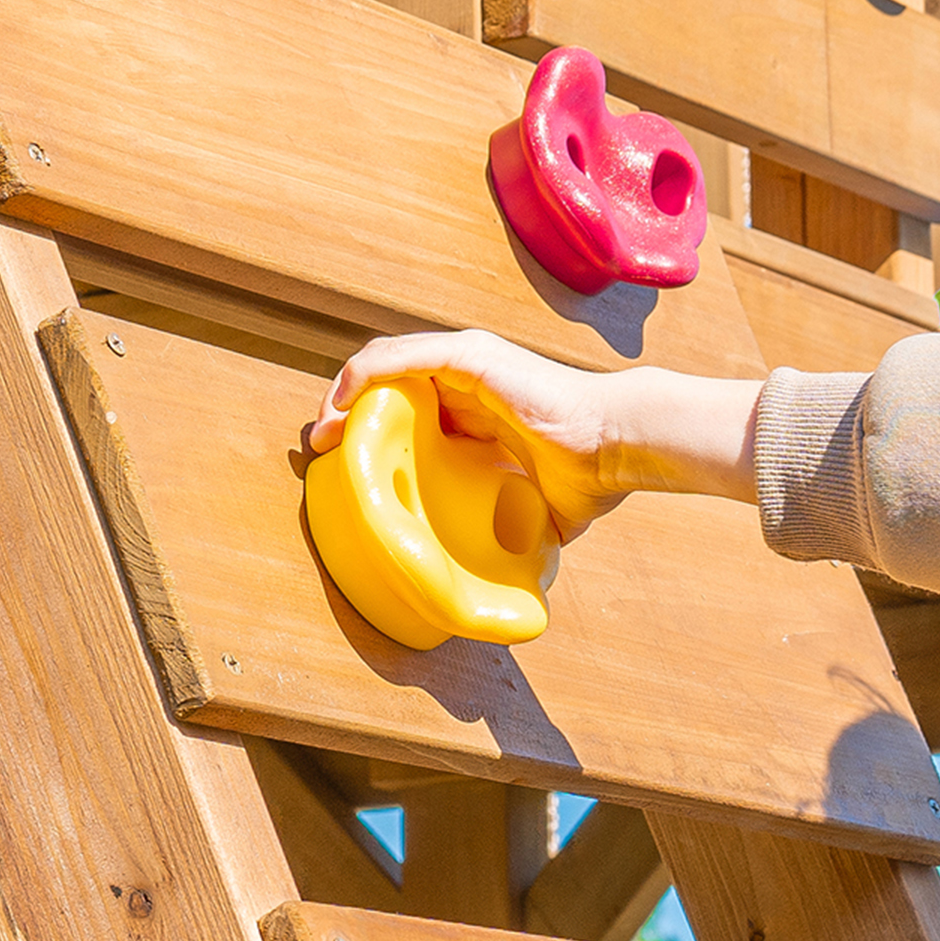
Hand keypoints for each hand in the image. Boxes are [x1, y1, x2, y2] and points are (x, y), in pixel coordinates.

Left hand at [307, 331, 762, 541]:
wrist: (617, 448)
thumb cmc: (587, 477)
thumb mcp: (535, 511)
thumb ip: (517, 533)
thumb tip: (513, 584)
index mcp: (479, 409)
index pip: (411, 408)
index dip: (373, 431)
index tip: (344, 465)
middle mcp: (468, 378)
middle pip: (389, 383)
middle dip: (348, 412)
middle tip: (322, 447)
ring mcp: (468, 362)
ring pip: (386, 364)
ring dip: (345, 394)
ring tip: (324, 431)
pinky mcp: (470, 356)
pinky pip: (401, 357)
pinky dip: (364, 376)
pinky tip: (342, 404)